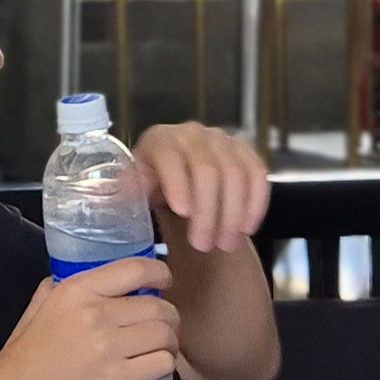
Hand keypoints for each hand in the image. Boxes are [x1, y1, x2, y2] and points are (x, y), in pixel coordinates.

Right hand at [0, 256, 180, 379]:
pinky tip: (152, 366)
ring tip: (160, 346)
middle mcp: (94, 315)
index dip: (159, 273)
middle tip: (163, 324)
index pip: (135, 269)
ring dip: (168, 340)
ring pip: (165, 333)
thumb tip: (93, 280)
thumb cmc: (23, 358)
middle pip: (157, 306)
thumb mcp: (37, 309)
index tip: (163, 281)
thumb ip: (63, 287)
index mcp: (75, 291)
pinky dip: (164, 363)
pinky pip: (163, 363)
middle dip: (167, 315)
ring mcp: (108, 349)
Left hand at [131, 123, 271, 253]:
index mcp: (159, 139)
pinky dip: (255, 204)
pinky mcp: (245, 151)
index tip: (183, 212)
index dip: (178, 183)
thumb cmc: (154, 191)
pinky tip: (247, 229)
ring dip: (232, 214)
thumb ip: (133, 191)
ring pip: (236, 174)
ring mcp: (221, 141)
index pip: (170, 157)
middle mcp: (191, 134)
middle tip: (203, 244)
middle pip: (207, 169)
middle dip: (208, 211)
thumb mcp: (138, 193)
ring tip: (224, 244)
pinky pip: (258, 175)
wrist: (179, 188)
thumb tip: (121, 192)